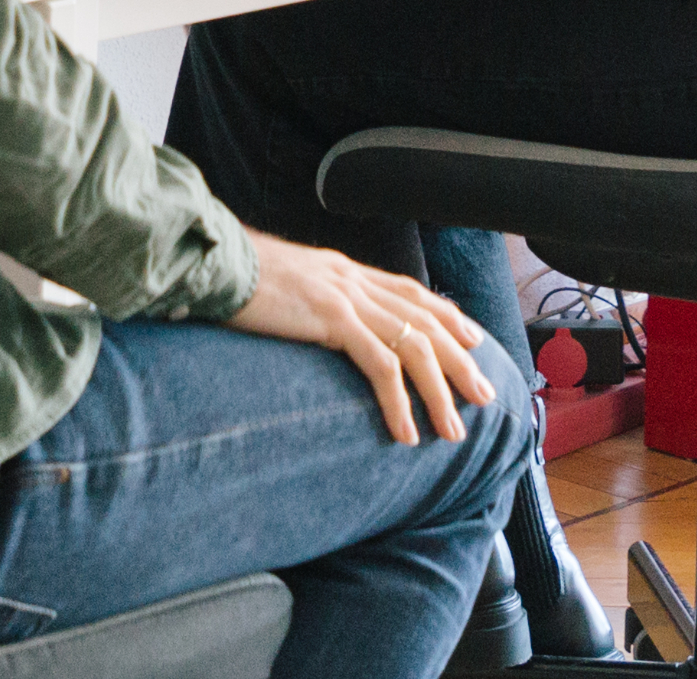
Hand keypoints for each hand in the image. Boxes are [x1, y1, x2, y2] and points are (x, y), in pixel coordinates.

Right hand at [225, 231, 495, 444]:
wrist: (210, 262)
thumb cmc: (234, 280)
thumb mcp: (283, 285)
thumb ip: (309, 301)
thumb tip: (316, 321)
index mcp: (345, 271)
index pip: (411, 291)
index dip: (446, 315)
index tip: (473, 340)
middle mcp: (353, 280)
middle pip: (426, 320)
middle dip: (460, 361)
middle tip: (486, 396)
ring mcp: (345, 298)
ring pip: (414, 346)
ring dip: (438, 392)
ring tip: (453, 431)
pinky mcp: (330, 318)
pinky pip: (379, 365)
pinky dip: (398, 402)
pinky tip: (406, 433)